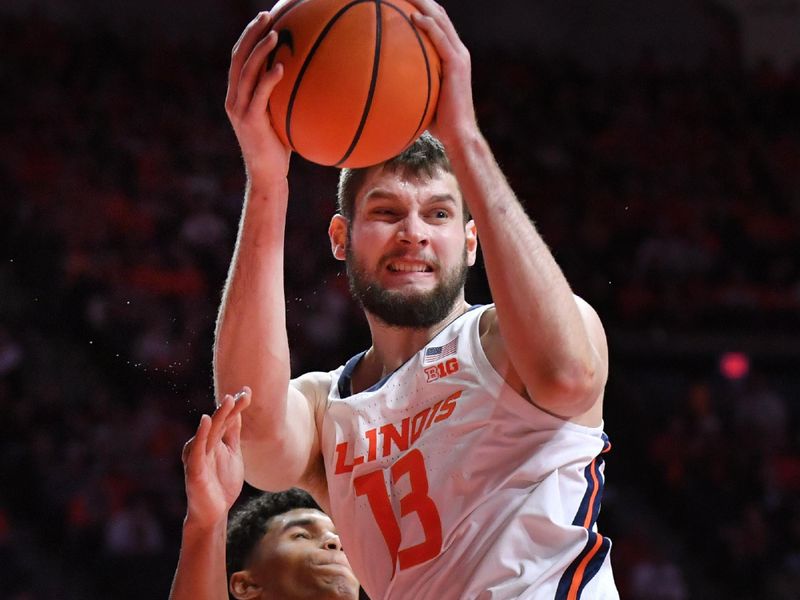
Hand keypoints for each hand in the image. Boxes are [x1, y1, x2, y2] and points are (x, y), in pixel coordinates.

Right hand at [182, 388, 251, 528]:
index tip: (248, 391)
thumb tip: (238, 413)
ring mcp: (198, 455)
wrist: (213, 513)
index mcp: (214, 441)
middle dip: (230, 406)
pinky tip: (206, 420)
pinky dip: (201, 434)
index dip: (237, 406)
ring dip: (219, 415)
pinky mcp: (193, 468)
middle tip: (242, 392)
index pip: (227, 419)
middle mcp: (204, 445)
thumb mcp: (232, 454)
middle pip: (219, 422)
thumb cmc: (222, 483)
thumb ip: (232, 435)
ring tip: (228, 400)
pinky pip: (197, 448)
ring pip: (209, 431)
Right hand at [225, 13, 290, 185]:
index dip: (249, 36)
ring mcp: (239, 109)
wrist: (268, 176)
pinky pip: (258, 95)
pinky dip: (268, 79)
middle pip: (238, 57)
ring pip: (245, 71)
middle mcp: (234, 98)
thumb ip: (285, 99)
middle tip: (267, 14)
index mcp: (238, 95)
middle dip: (252, 33)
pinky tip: (281, 67)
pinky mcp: (249, 121)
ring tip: (275, 34)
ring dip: (260, 50)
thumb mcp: (281, 119)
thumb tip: (310, 82)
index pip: (239, 58)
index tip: (265, 18)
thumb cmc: (279, 150)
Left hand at [408, 0, 477, 145]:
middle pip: (439, 15)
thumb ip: (411, 85)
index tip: (403, 1)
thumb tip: (385, 87)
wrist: (458, 133)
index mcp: (452, 56)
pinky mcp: (457, 64)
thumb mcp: (423, 97)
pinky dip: (428, 25)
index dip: (423, 8)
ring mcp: (459, 56)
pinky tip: (413, 17)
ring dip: (423, 4)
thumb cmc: (439, 122)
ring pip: (441, 20)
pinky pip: (441, 38)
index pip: (438, 24)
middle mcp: (458, 51)